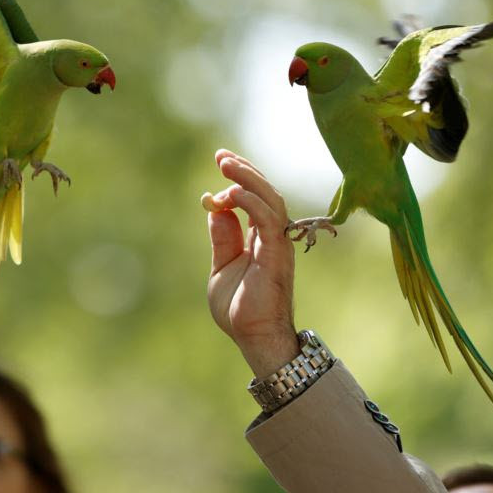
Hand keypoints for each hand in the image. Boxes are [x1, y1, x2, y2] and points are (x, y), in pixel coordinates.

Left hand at [204, 149, 299, 377]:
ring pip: (270, 200)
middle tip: (221, 155)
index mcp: (262, 238)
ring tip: (226, 164)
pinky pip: (268, 221)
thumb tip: (215, 206)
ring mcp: (277, 244)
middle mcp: (273, 237)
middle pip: (265, 193)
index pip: (255, 198)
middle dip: (244, 171)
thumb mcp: (222, 265)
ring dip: (248, 179)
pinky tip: (233, 191)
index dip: (240, 177)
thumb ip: (222, 236)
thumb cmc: (239, 308)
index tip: (221, 160)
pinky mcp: (276, 255)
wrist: (253, 337)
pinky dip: (252, 203)